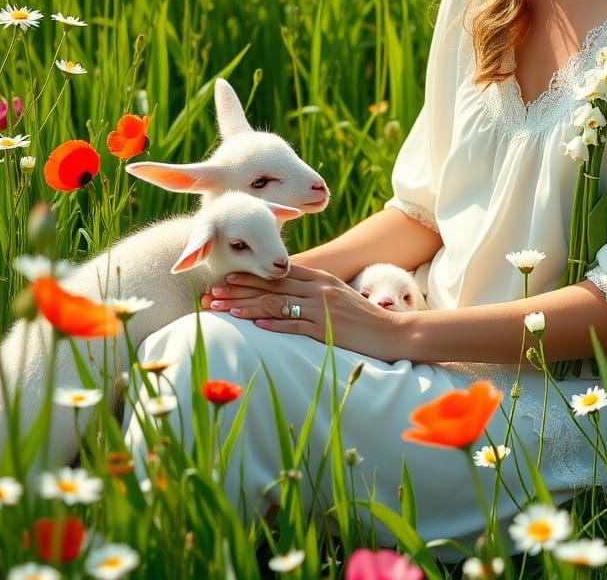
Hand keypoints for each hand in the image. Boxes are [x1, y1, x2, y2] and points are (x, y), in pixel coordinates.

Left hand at [203, 264, 416, 361]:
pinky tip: (254, 325)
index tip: (226, 277)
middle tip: (214, 294)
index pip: (278, 273)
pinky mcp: (326, 329)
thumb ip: (314, 290)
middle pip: (271, 286)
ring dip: (247, 307)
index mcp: (321, 279)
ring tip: (224, 310)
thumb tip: (286, 290)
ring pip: (276, 304)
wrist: (392, 332)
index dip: (251, 274)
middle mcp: (319, 289)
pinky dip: (272, 324)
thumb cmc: (364, 317)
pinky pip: (294, 325)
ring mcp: (322, 308)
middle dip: (239, 290)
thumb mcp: (339, 295)